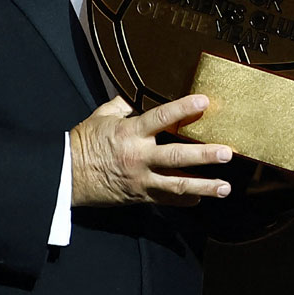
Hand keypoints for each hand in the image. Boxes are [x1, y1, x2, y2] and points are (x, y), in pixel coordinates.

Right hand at [69, 95, 232, 206]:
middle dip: (204, 155)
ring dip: (204, 186)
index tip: (204, 102)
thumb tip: (135, 93)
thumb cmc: (83, 143)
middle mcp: (139, 157)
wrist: (66, 176)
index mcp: (130, 132)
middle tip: (227, 153)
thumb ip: (122, 104)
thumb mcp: (101, 116)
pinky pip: (166, 200)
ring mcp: (141, 180)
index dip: (183, 109)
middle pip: (176, 156)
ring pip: (177, 185)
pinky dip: (184, 201)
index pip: (161, 117)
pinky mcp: (140, 196)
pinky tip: (201, 199)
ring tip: (225, 187)